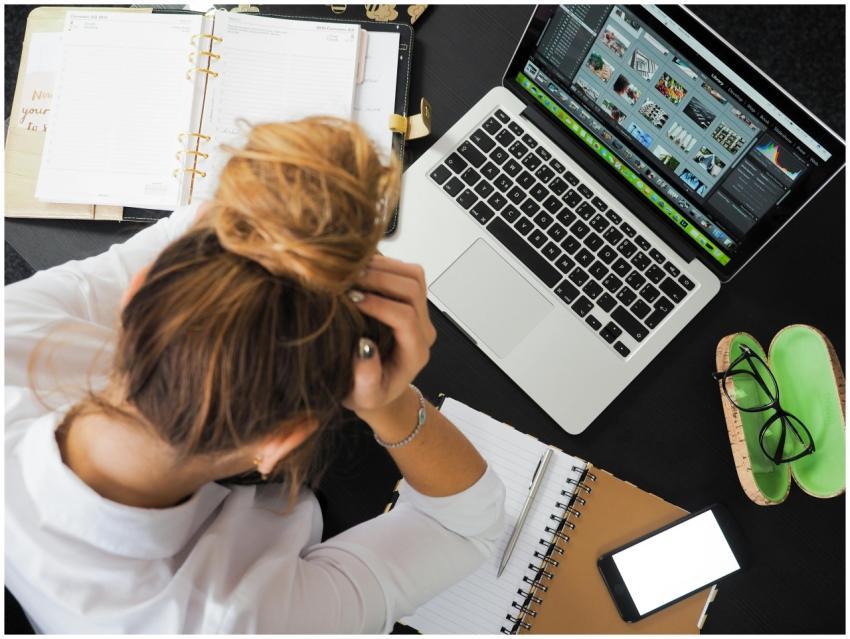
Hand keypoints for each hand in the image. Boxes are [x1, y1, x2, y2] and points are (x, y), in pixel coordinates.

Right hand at [343, 255, 435, 416]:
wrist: (380, 388)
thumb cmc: (369, 394)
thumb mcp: (363, 396)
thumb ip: (366, 378)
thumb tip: (364, 347)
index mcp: (415, 352)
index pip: (405, 317)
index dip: (379, 304)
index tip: (351, 299)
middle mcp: (423, 329)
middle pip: (413, 289)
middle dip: (380, 279)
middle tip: (348, 279)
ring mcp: (420, 312)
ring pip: (413, 275)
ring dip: (383, 267)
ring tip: (352, 271)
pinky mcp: (411, 300)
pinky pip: (405, 272)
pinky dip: (383, 264)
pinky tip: (359, 270)